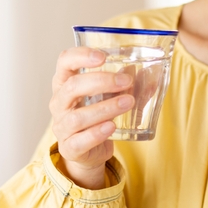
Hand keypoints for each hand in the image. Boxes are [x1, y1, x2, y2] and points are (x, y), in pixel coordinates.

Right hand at [49, 47, 134, 189]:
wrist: (88, 151)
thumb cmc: (96, 117)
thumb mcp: (109, 97)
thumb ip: (126, 86)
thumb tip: (149, 74)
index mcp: (65, 83)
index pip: (65, 61)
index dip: (81, 55)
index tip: (103, 57)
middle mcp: (59, 103)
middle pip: (72, 86)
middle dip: (101, 81)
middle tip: (126, 81)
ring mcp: (61, 126)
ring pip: (78, 116)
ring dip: (105, 108)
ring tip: (128, 103)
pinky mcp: (69, 148)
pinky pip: (80, 141)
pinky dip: (97, 133)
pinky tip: (112, 126)